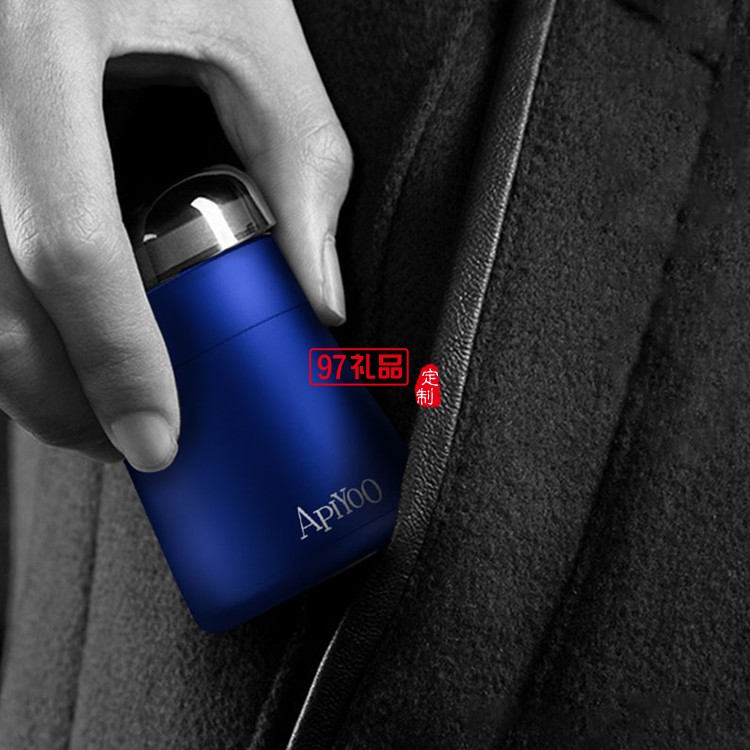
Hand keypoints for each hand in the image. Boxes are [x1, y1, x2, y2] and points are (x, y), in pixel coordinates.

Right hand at [0, 0, 351, 470]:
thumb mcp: (251, 30)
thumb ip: (299, 157)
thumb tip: (320, 294)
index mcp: (36, 39)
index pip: (69, 241)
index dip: (115, 358)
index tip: (157, 437)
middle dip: (59, 394)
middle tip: (133, 438)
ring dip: (31, 367)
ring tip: (104, 400)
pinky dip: (18, 311)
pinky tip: (69, 327)